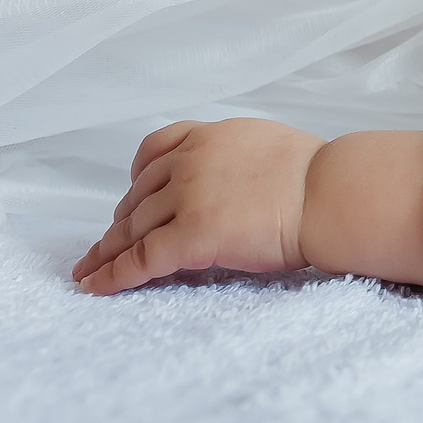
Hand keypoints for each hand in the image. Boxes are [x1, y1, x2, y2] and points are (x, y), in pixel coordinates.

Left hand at [73, 119, 322, 294]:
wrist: (333, 194)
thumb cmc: (321, 177)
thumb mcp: (270, 147)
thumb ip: (238, 158)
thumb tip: (234, 182)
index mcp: (212, 136)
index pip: (155, 150)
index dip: (138, 175)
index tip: (131, 190)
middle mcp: (191, 160)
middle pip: (140, 193)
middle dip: (121, 220)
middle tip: (107, 242)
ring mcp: (187, 197)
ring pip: (134, 226)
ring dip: (106, 250)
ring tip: (89, 268)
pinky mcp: (190, 235)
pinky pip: (140, 258)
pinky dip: (113, 274)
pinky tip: (96, 285)